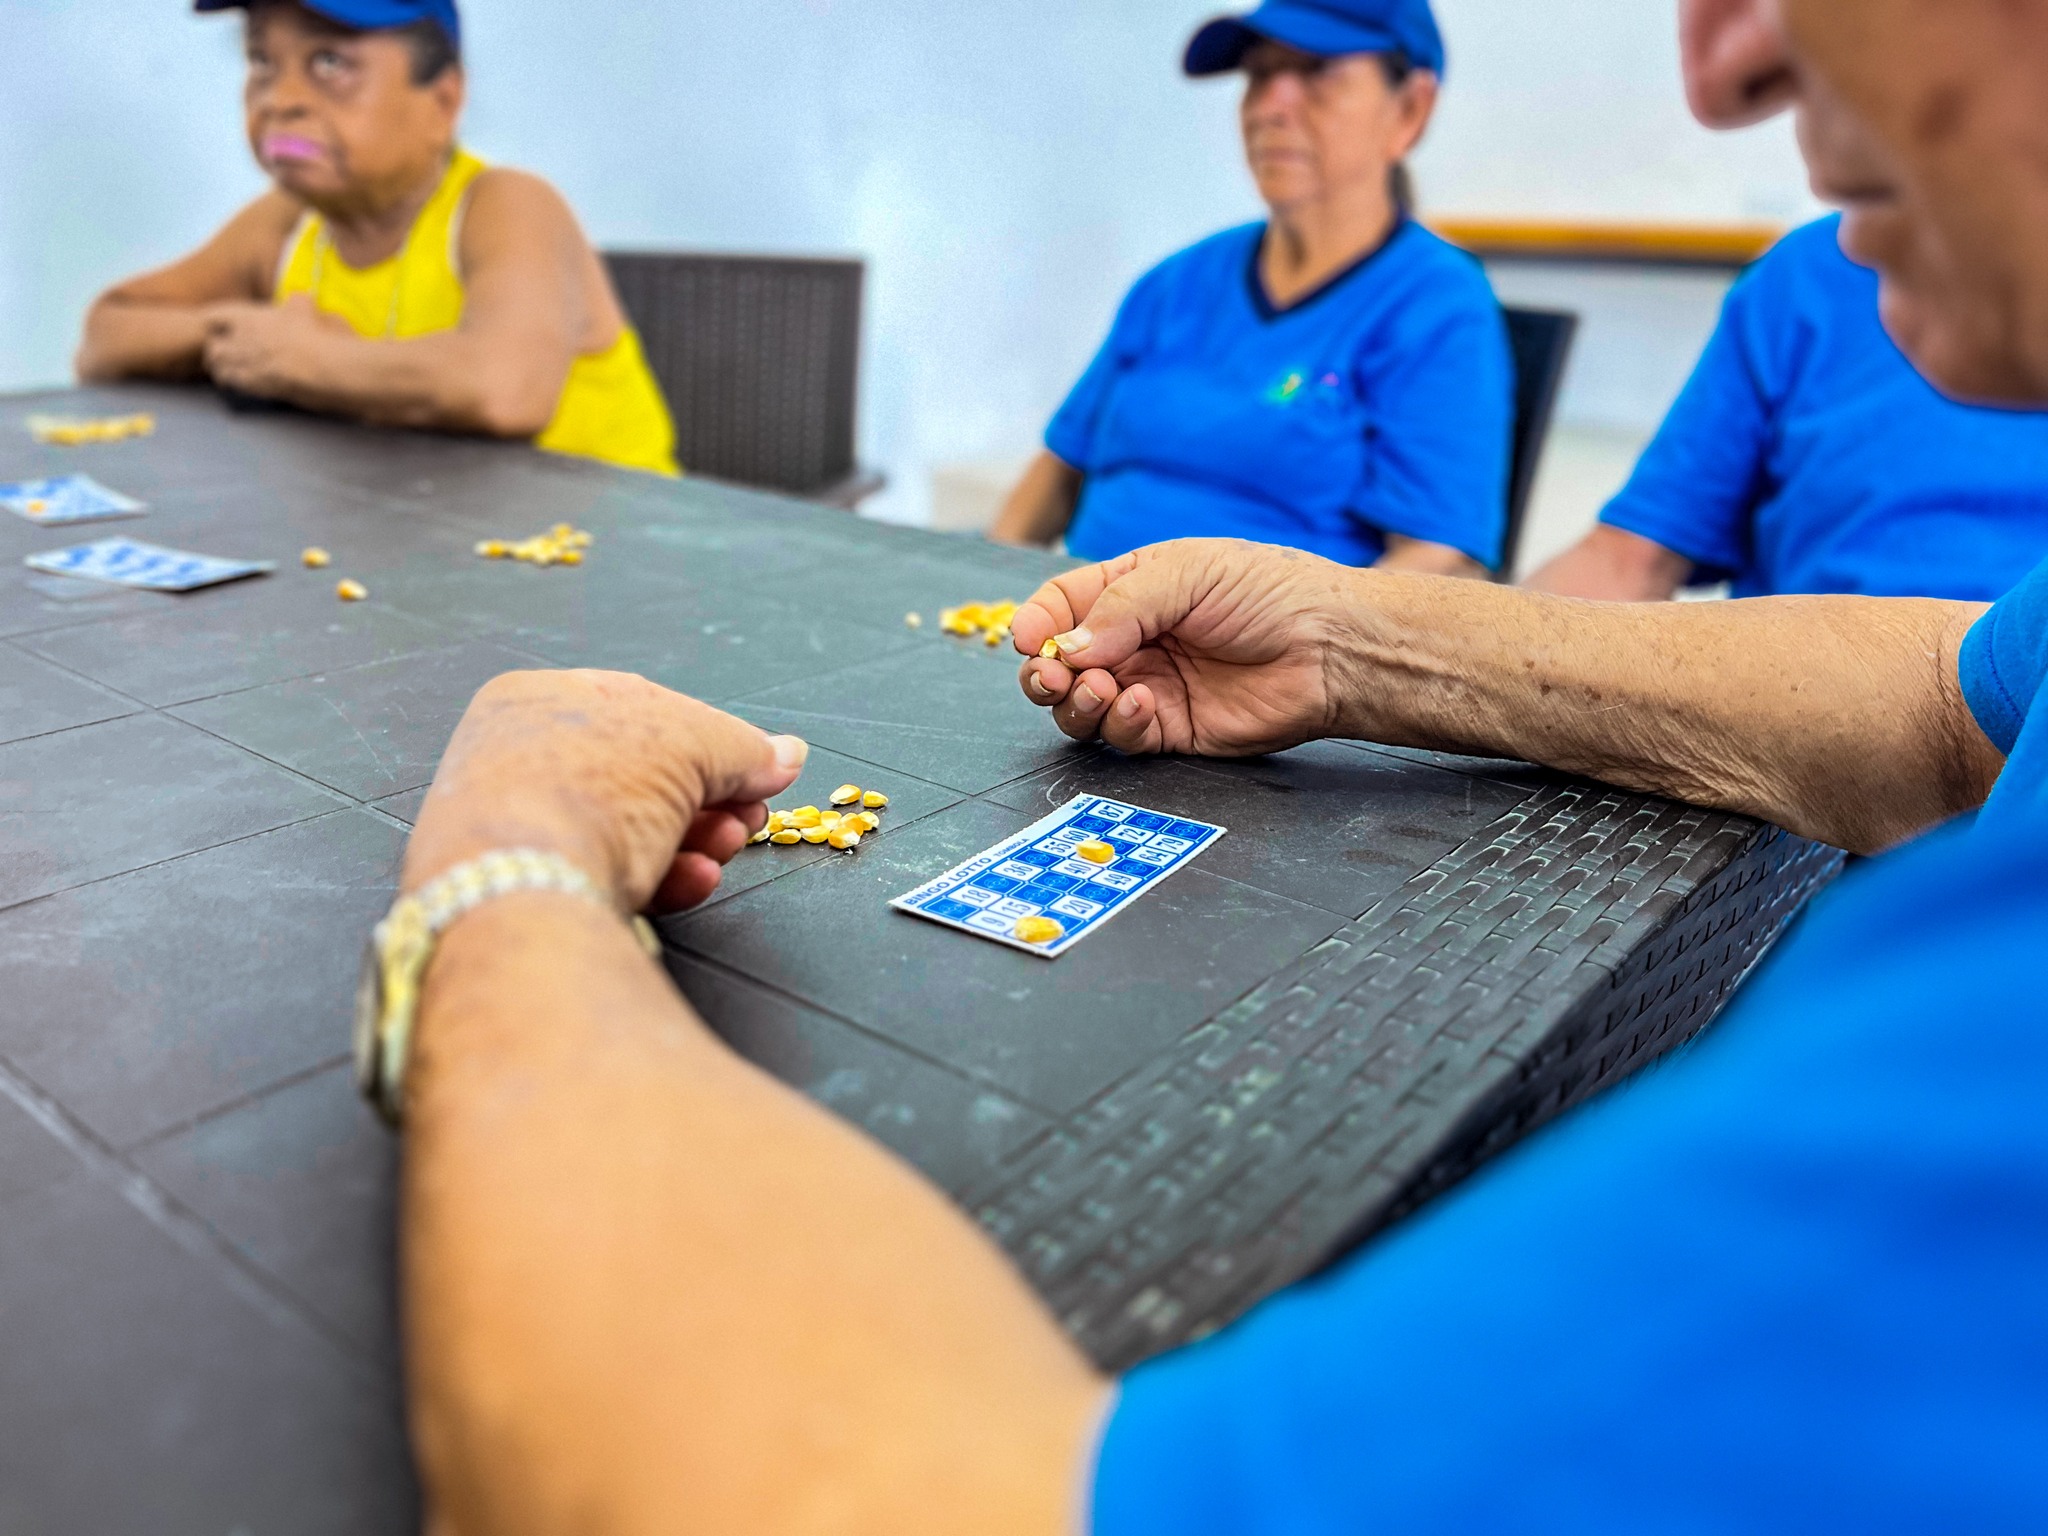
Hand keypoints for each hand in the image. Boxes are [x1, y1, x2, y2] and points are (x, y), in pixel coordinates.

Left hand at [200, 294, 335, 398]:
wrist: (321, 364)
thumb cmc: (314, 335)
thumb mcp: (305, 307)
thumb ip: (296, 300)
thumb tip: (300, 297)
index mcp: (247, 316)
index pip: (213, 316)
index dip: (214, 324)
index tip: (218, 329)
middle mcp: (238, 337)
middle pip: (211, 344)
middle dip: (217, 350)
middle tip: (226, 355)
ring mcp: (241, 360)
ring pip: (215, 364)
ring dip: (221, 368)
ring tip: (230, 371)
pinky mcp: (247, 381)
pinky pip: (226, 381)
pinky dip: (230, 383)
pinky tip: (240, 384)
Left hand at [404, 671, 808, 913]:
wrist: (521, 886)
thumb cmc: (589, 788)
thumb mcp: (692, 744)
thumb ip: (745, 747)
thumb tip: (788, 755)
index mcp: (540, 699)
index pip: (642, 711)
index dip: (710, 741)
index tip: (756, 771)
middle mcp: (520, 760)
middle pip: (643, 776)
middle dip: (710, 801)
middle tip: (749, 818)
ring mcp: (521, 829)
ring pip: (632, 830)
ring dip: (696, 840)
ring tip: (725, 849)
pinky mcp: (532, 892)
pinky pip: (608, 874)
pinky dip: (660, 877)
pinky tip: (692, 881)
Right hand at [1011, 539, 1366, 756]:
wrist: (1331, 648)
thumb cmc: (1270, 592)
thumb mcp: (1187, 574)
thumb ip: (1120, 607)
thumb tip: (1065, 647)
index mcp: (1133, 588)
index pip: (1062, 604)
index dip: (1036, 621)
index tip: (1026, 638)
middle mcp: (1135, 639)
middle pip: (1060, 663)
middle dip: (1043, 672)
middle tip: (1050, 677)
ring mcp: (1150, 685)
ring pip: (1082, 706)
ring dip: (1075, 702)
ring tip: (1100, 691)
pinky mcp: (1171, 729)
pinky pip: (1122, 736)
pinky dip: (1119, 724)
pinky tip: (1141, 704)